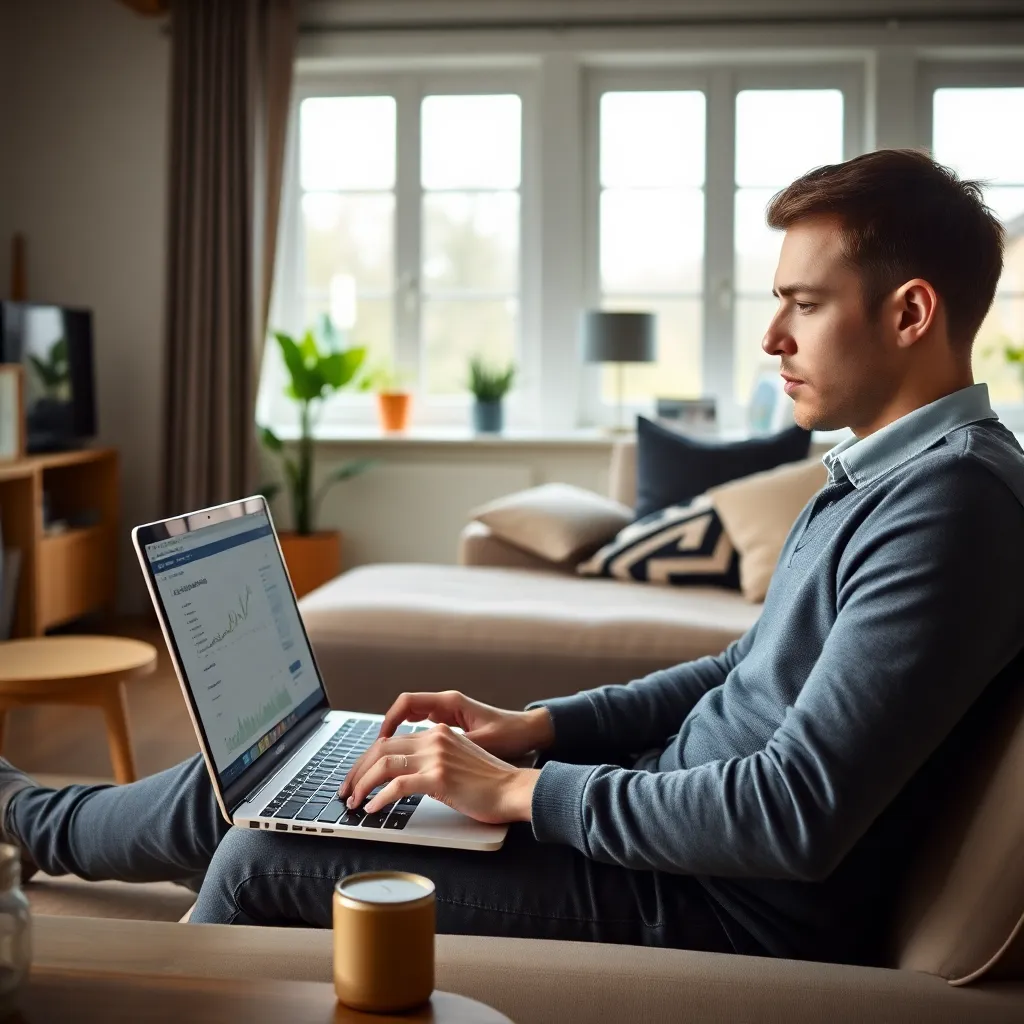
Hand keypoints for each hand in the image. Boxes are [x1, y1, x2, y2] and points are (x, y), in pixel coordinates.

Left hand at [342, 723, 540, 824]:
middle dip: (356, 771)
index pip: (391, 741)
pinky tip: (373, 808)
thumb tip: (405, 778)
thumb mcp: (458, 762)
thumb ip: (434, 762)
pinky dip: (379, 797)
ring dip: (362, 784)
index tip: (356, 777)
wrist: (515, 789)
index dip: (367, 760)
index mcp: (438, 733)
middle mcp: (434, 739)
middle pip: (380, 748)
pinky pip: (397, 785)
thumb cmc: (490, 784)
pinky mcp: (439, 777)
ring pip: (383, 764)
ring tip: (354, 801)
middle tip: (346, 791)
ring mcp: (436, 757)